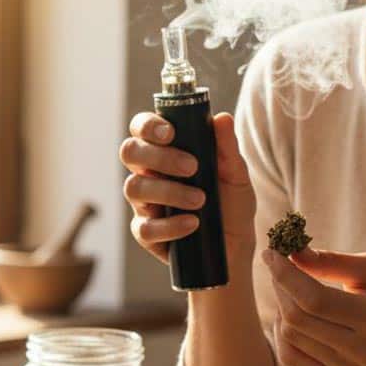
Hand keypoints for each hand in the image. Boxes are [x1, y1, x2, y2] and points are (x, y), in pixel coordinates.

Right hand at [120, 111, 256, 266]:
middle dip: (158, 156)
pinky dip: (170, 225)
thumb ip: (227, 148)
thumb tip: (221, 118)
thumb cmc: (231, 204)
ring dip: (168, 191)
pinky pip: (145, 227)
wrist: (236, 246)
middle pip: (129, 152)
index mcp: (165, 152)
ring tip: (200, 200)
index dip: (148, 125)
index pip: (142, 129)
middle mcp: (148, 174)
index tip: (171, 133)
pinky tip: (192, 224)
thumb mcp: (236, 174)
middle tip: (192, 167)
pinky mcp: (146, 234)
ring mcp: (144, 204)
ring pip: (134, 187)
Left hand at [262, 247, 365, 365]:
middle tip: (281, 264)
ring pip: (289, 335)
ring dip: (282, 306)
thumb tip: (294, 254)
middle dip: (281, 285)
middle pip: (297, 318)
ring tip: (294, 288)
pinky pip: (289, 356)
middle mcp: (363, 351)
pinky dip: (282, 332)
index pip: (315, 300)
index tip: (272, 253)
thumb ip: (335, 262)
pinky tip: (293, 315)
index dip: (286, 275)